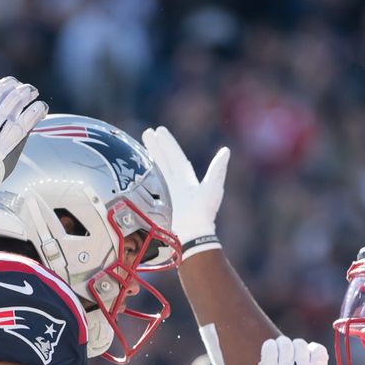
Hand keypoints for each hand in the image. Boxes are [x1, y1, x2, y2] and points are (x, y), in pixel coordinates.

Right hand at [141, 126, 228, 258]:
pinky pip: (151, 184)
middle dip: (156, 147)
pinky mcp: (158, 202)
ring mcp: (167, 193)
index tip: (159, 131)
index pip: (176, 157)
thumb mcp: (213, 188)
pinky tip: (138, 167)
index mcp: (187, 179)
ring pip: (157, 170)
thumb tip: (226, 151)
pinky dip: (146, 174)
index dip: (168, 144)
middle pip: (164, 161)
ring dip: (151, 156)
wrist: (192, 234)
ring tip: (142, 143)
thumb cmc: (204, 212)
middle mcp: (176, 185)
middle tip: (147, 132)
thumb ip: (218, 169)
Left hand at [254, 336, 331, 364]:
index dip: (312, 351)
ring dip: (283, 346)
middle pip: (300, 344)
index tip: (307, 357)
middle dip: (296, 349)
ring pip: (284, 342)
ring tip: (280, 355)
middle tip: (291, 358)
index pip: (318, 348)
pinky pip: (269, 347)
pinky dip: (270, 347)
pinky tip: (270, 353)